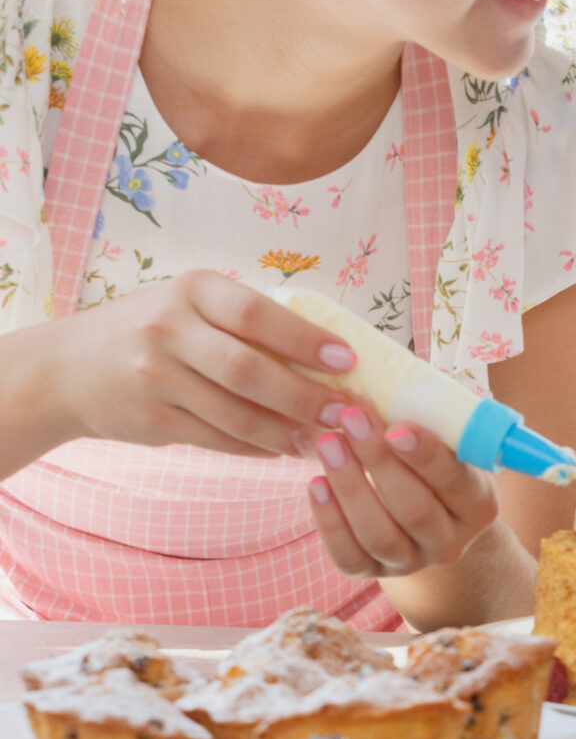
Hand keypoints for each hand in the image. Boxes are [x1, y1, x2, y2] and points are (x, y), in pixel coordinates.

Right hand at [48, 270, 354, 458]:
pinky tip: (285, 448)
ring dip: (288, 432)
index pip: (257, 314)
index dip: (307, 340)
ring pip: (237, 414)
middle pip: (250, 370)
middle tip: (345, 412)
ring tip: (324, 439)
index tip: (348, 360)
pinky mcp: (151, 419)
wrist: (64, 368)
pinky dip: (258, 448)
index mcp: (192, 290)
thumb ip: (244, 322)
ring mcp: (156, 377)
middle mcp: (169, 330)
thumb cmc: (151, 330)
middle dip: (305, 396)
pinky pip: (219, 439)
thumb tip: (329, 355)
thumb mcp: (189, 305)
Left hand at [301, 404, 500, 578]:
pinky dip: (328, 522)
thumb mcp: (447, 442)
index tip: (397, 426)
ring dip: (349, 486)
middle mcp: (450, 542)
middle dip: (378, 462)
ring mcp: (411, 562)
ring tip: (326, 444)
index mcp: (479, 506)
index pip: (456, 482)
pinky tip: (315, 484)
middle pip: (414, 509)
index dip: (426, 456)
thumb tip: (387, 374)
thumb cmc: (433, 462)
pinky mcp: (373, 573)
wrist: (427, 517)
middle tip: (350, 419)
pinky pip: (348, 556)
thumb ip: (432, 418)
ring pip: (378, 535)